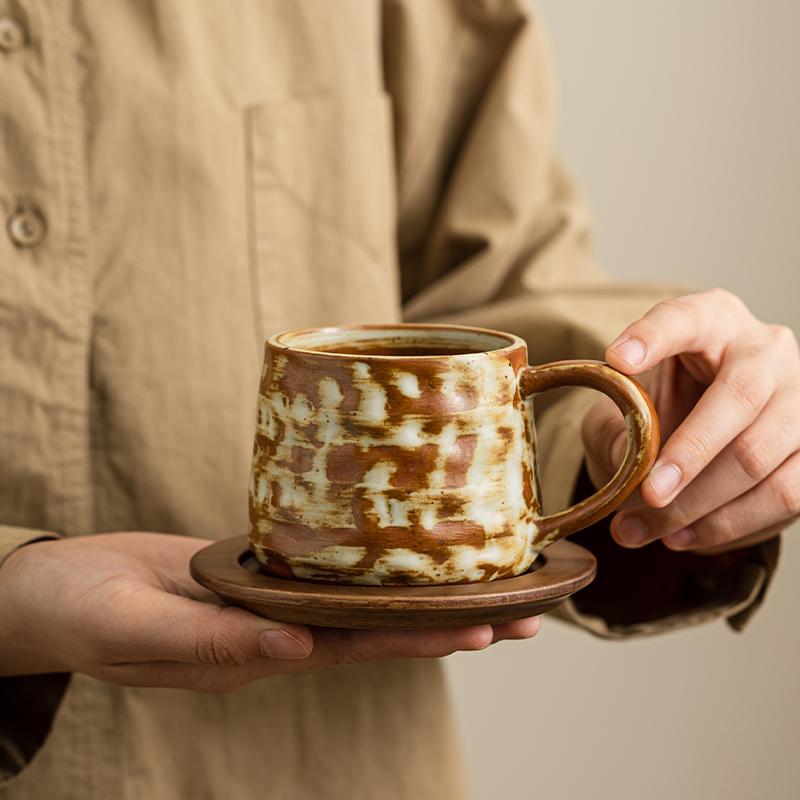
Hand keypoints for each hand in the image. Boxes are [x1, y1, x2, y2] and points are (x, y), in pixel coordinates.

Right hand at [0, 533, 539, 691]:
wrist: (51, 591)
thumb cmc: (81, 614)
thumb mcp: (137, 630)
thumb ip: (215, 644)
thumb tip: (296, 650)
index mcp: (254, 654)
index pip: (358, 650)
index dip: (424, 639)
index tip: (490, 627)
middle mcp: (274, 631)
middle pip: (377, 627)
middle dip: (449, 619)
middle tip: (523, 608)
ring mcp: (266, 599)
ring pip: (357, 595)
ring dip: (418, 587)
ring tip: (483, 575)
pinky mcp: (253, 567)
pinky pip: (320, 564)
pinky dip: (364, 556)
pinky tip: (396, 543)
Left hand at [582, 288, 799, 553]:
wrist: (705, 430)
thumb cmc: (659, 408)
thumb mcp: (623, 409)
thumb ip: (618, 430)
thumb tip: (629, 469)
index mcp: (711, 320)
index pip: (684, 318)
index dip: (652, 337)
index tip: (617, 360)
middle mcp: (765, 350)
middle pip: (736, 399)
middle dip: (687, 455)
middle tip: (646, 494)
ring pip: (759, 457)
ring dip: (699, 506)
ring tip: (646, 531)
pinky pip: (785, 494)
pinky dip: (729, 524)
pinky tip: (684, 538)